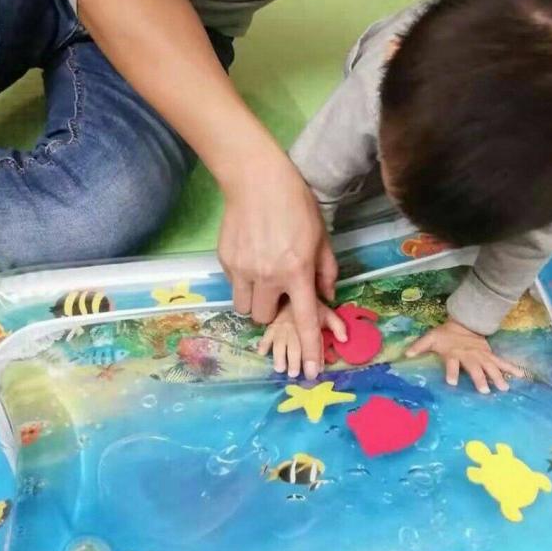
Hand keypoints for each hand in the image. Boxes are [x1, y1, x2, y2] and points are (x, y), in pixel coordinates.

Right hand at [219, 159, 336, 379]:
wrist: (256, 178)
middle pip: (265, 318)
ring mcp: (242, 270)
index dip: (310, 348)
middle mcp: (268, 277)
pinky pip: (234, 285)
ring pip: (244, 308)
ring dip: (255, 300)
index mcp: (297, 272)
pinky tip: (250, 255)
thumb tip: (326, 297)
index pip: (305, 321)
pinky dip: (243, 280)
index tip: (310, 372)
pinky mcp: (225, 260)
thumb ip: (326, 271)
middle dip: (273, 311)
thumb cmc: (296, 204)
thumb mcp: (322, 237)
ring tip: (261, 276)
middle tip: (278, 289)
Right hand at [258, 301, 346, 377]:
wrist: (294, 291)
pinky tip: (261, 353)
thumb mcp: (327, 313)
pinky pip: (265, 334)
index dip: (314, 357)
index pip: (313, 342)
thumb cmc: (312, 307)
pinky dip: (262, 344)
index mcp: (310, 325)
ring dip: (279, 356)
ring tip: (280, 369)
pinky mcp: (271, 326)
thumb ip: (338, 326)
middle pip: (293, 345)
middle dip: (293, 360)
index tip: (314, 372)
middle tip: (294, 374)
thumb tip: (345, 339)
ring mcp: (281, 326)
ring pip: (278, 342)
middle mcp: (295, 327)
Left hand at [405, 319, 521, 393]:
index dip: (451, 372)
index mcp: (454, 353)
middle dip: (479, 378)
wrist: (463, 323)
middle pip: (475, 368)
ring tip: (504, 388)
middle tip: (484, 391)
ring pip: (491, 366)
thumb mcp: (430, 338)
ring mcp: (481, 355)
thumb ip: (419, 346)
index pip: (451, 364)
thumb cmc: (445, 334)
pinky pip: (502, 362)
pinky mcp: (490, 354)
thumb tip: (405, 354)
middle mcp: (469, 355)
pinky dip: (512, 368)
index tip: (451, 382)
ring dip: (497, 377)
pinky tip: (522, 375)